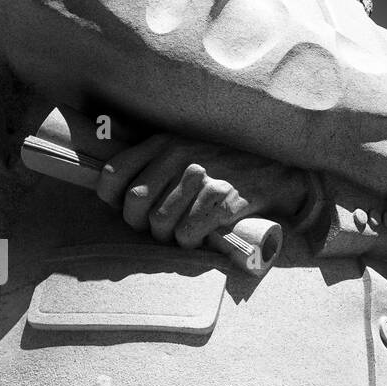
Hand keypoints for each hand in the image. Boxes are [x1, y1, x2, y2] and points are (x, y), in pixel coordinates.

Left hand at [96, 134, 309, 248]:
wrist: (273, 173)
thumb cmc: (222, 166)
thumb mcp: (184, 148)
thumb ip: (151, 160)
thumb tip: (114, 185)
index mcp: (165, 143)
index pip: (114, 173)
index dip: (113, 199)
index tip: (128, 208)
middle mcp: (181, 156)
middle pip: (135, 203)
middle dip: (141, 223)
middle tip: (158, 226)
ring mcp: (204, 178)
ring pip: (159, 222)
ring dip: (167, 236)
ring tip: (180, 232)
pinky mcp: (224, 200)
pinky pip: (187, 233)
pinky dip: (188, 242)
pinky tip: (199, 236)